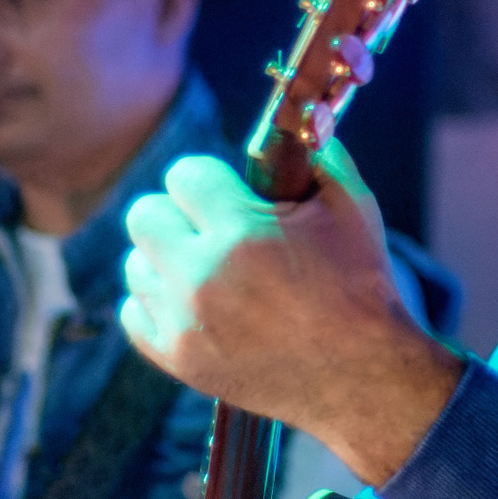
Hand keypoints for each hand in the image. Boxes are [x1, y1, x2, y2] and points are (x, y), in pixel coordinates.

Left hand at [121, 141, 463, 483]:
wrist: (364, 379)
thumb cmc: (362, 289)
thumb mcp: (354, 208)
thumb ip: (319, 154)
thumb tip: (298, 119)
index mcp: (241, 233)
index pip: (183, 174)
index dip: (209, 179)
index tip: (228, 193)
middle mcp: (201, 277)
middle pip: (143, 214)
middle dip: (178, 213)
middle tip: (212, 227)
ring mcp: (184, 324)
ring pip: (134, 264)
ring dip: (166, 259)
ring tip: (207, 268)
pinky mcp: (179, 361)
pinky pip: (133, 312)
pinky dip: (157, 303)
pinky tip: (194, 301)